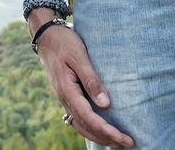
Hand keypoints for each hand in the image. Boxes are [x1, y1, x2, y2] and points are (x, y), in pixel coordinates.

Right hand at [35, 20, 133, 147]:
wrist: (46, 35)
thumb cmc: (64, 42)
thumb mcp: (79, 56)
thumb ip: (91, 79)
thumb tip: (105, 104)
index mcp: (67, 90)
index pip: (89, 118)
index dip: (107, 131)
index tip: (125, 138)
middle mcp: (64, 98)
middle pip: (85, 127)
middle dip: (106, 138)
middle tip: (128, 143)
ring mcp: (64, 98)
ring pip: (80, 125)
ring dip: (99, 136)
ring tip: (117, 141)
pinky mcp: (67, 95)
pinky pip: (78, 118)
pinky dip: (90, 128)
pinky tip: (100, 130)